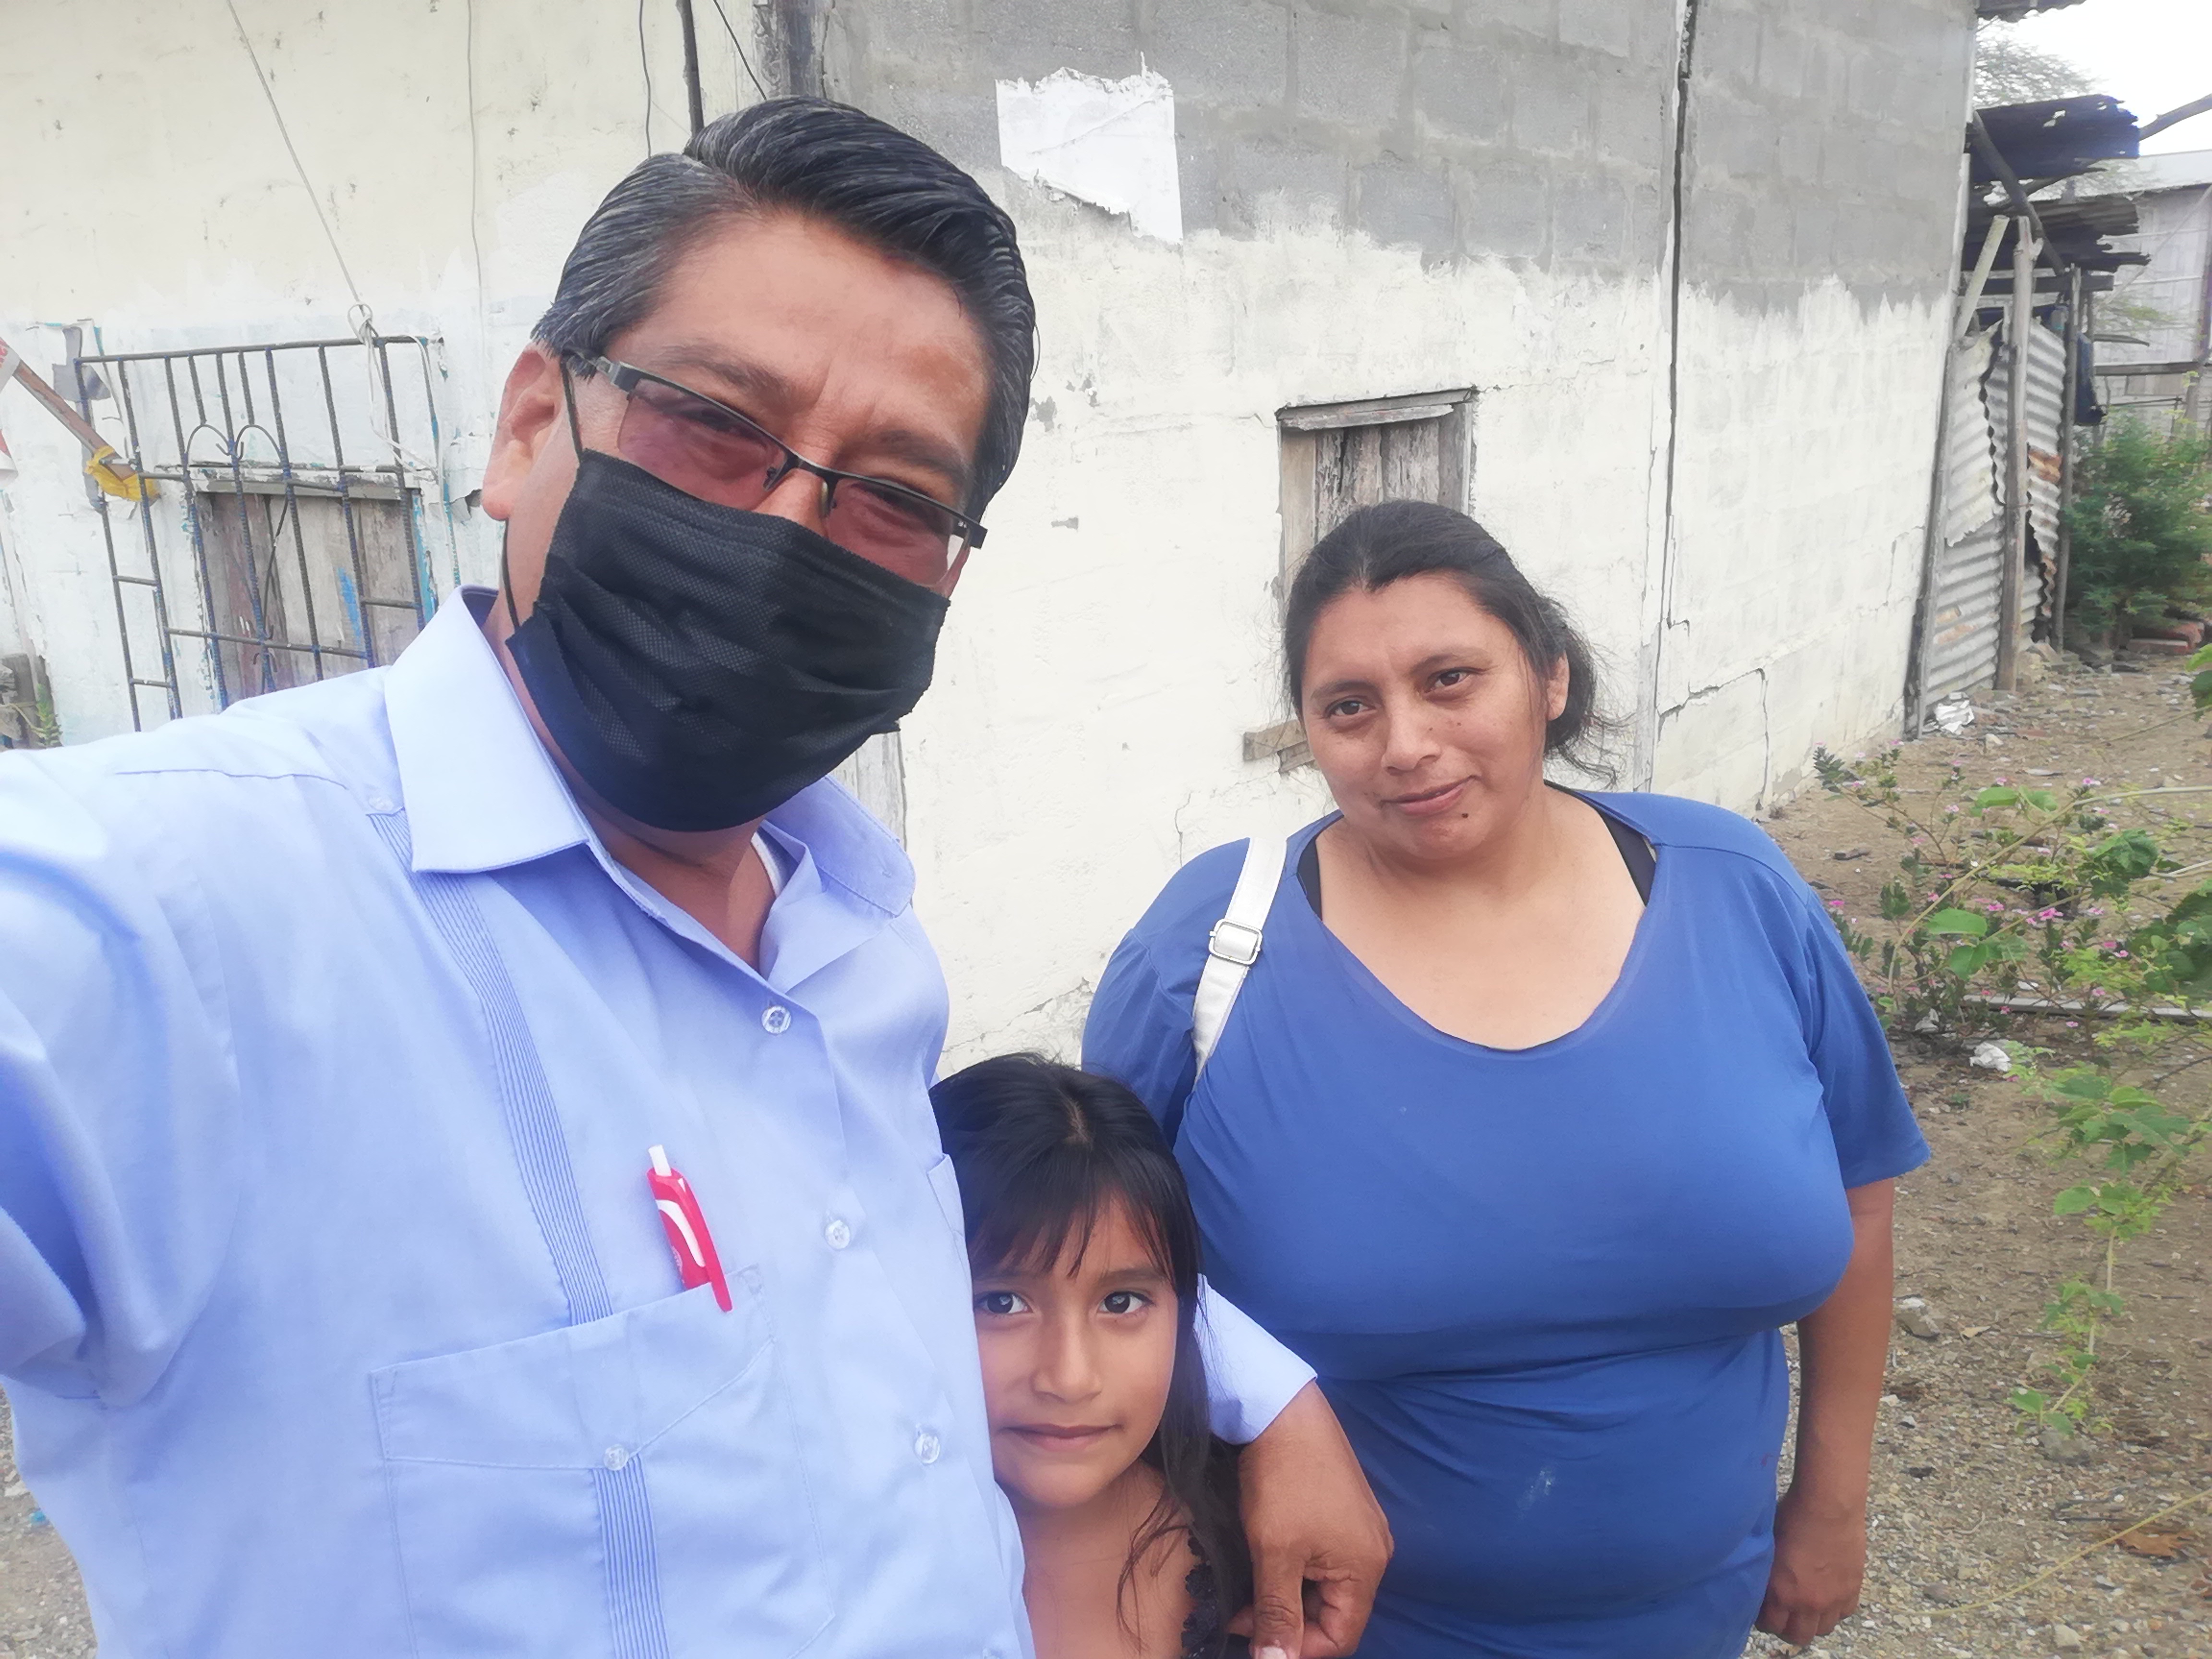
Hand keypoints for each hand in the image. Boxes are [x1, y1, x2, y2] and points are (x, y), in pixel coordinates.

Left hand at [1231, 1381, 1391, 1658]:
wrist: (1282, 1408)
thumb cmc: (1283, 1480)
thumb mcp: (1274, 1552)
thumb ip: (1278, 1612)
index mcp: (1366, 1568)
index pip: (1341, 1636)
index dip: (1298, 1647)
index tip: (1254, 1637)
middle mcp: (1373, 1552)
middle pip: (1334, 1613)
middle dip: (1289, 1621)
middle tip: (1242, 1614)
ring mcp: (1359, 1529)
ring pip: (1325, 1586)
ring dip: (1288, 1595)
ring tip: (1249, 1588)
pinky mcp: (1342, 1512)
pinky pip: (1323, 1559)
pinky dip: (1295, 1570)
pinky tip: (1265, 1560)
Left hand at [1756, 1485, 1866, 1647]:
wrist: (1828, 1504)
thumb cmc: (1790, 1516)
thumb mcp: (1767, 1546)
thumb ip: (1765, 1572)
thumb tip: (1760, 1583)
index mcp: (1780, 1592)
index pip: (1769, 1625)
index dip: (1763, 1618)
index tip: (1762, 1608)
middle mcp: (1807, 1602)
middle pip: (1797, 1635)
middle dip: (1786, 1627)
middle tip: (1782, 1611)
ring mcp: (1833, 1599)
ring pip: (1822, 1629)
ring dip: (1812, 1621)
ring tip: (1805, 1605)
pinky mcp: (1853, 1589)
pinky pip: (1844, 1613)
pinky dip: (1835, 1609)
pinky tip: (1827, 1594)